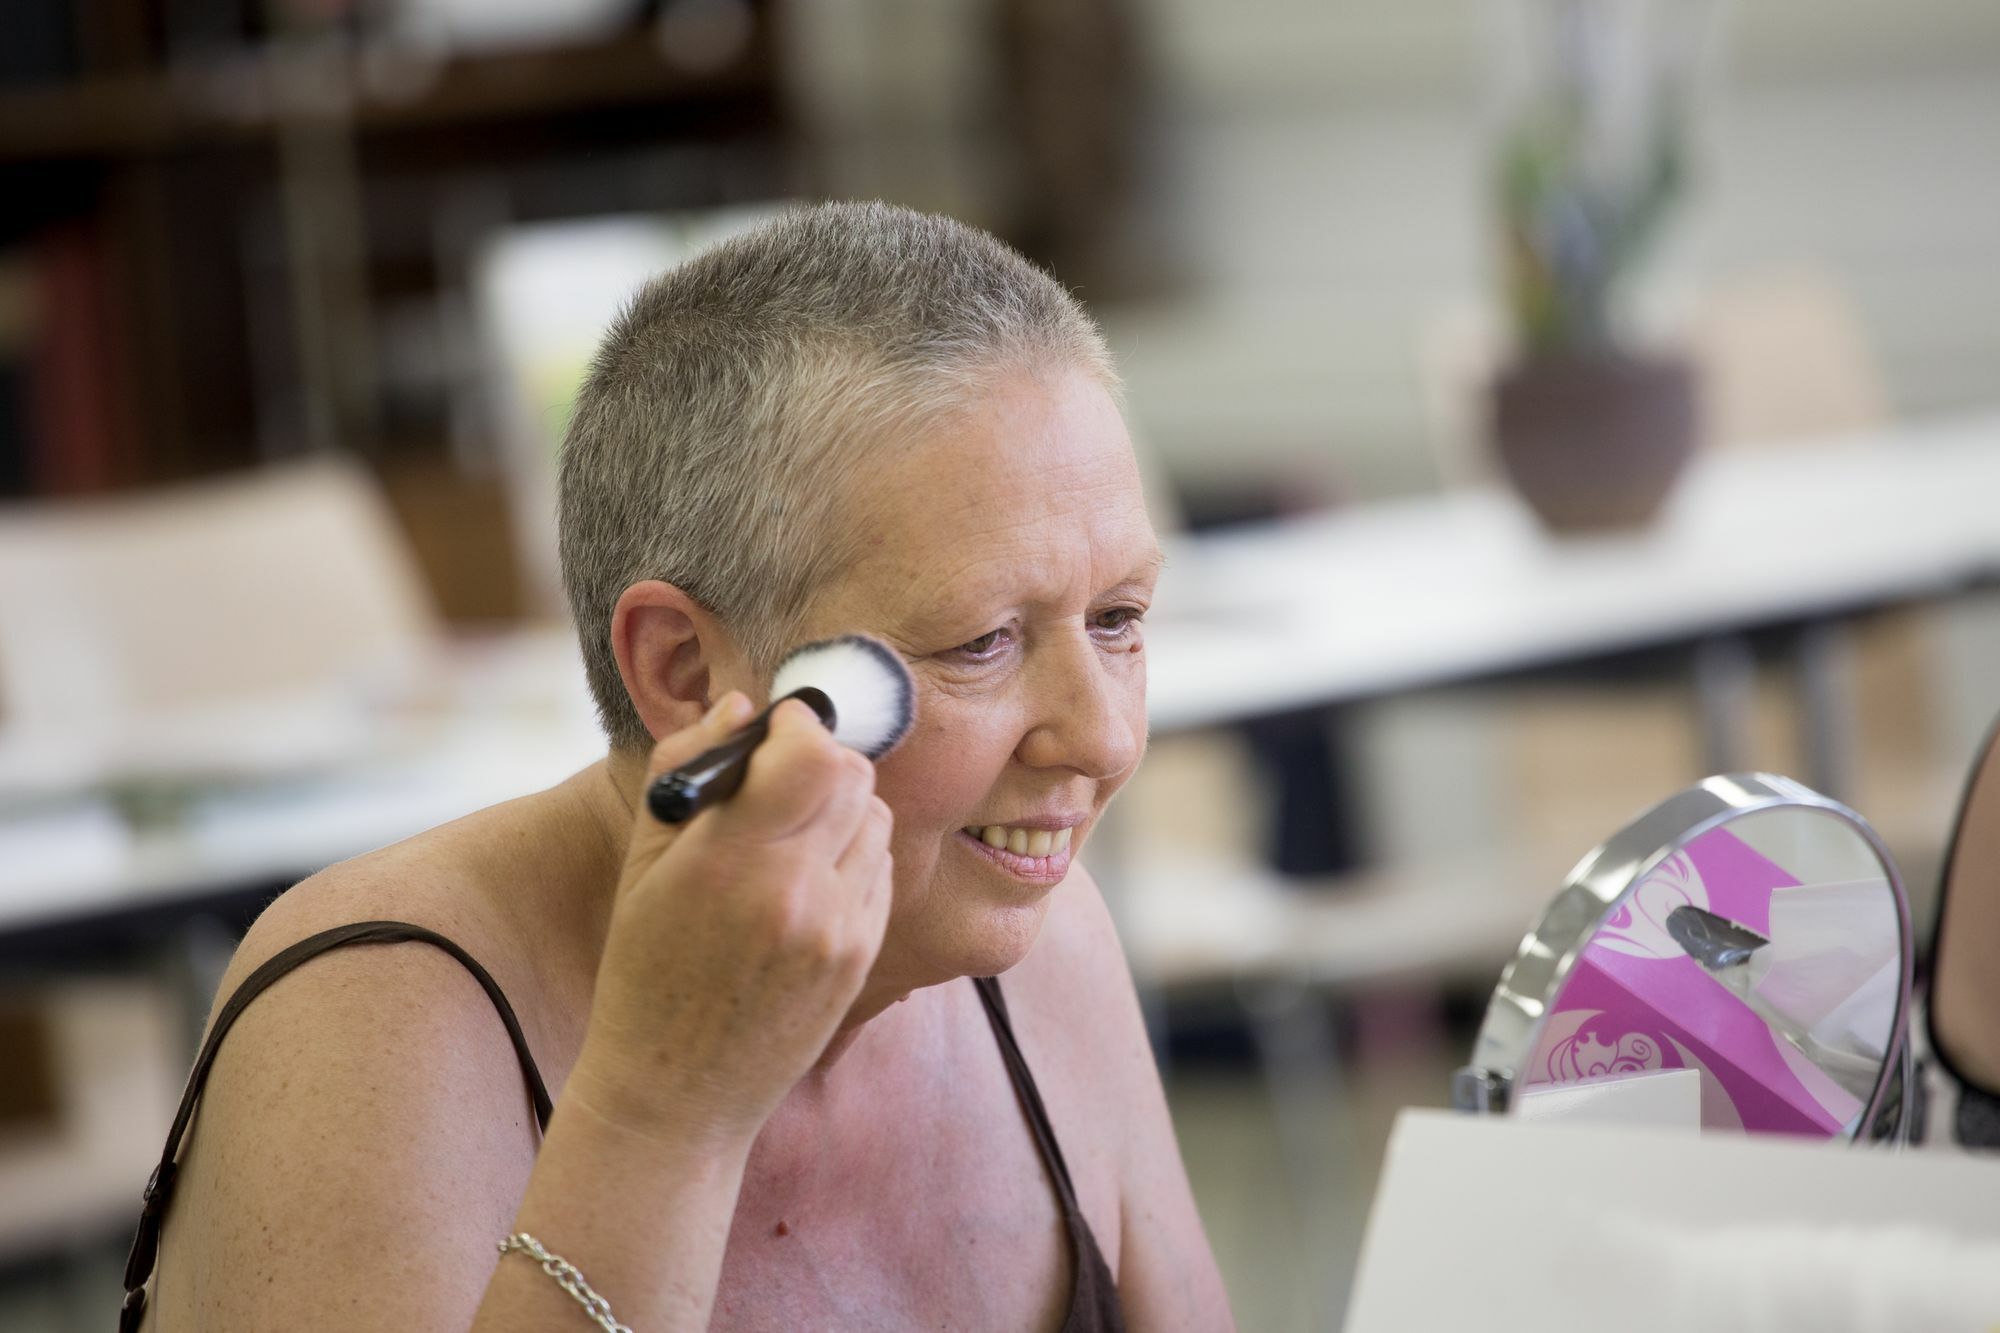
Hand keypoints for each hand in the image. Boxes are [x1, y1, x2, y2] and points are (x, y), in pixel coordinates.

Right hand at [572, 693, 894, 1142]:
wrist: (677, 1094)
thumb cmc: (646, 971)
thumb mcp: (644, 865)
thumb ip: (690, 772)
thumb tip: (742, 706)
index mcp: (729, 863)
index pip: (812, 756)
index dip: (799, 729)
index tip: (776, 733)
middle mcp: (795, 894)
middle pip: (853, 776)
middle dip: (820, 760)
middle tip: (781, 779)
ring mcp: (838, 930)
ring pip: (875, 817)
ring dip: (841, 808)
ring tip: (788, 841)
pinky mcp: (863, 957)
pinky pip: (881, 869)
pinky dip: (852, 858)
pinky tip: (803, 887)